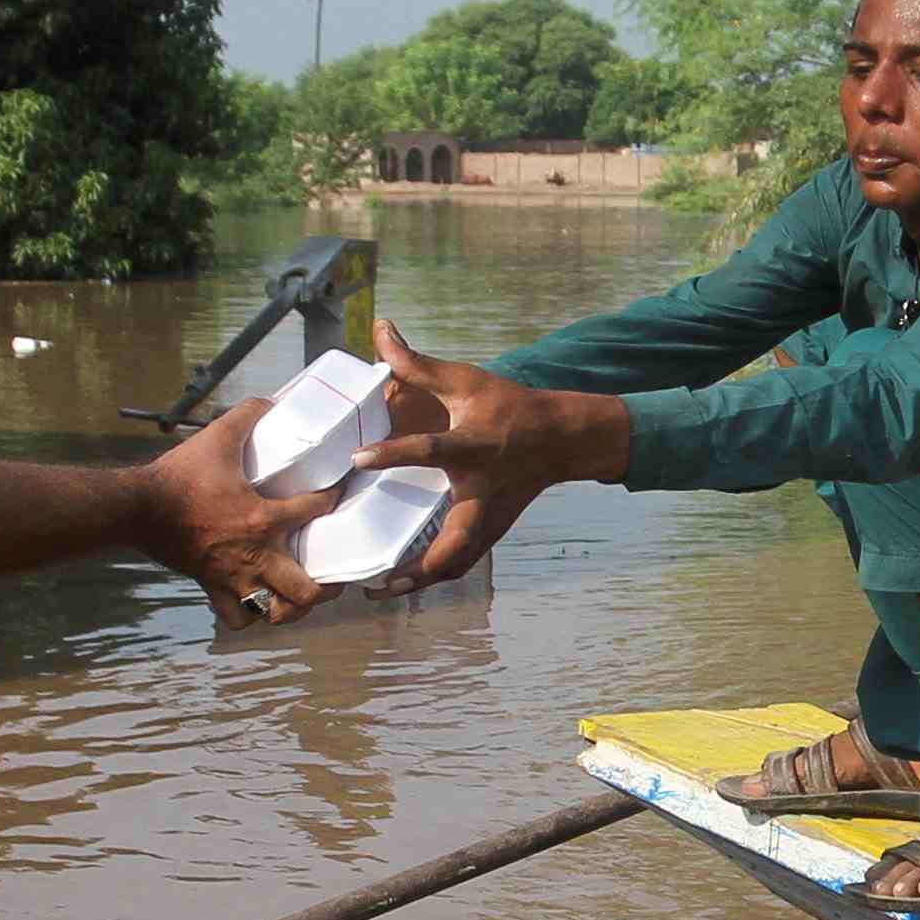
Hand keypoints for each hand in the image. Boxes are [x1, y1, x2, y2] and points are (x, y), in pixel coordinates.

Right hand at [131, 400, 345, 626]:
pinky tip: (259, 600)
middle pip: (307, 590)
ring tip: (302, 594)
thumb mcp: (217, 436)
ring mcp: (234, 577)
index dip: (334, 498)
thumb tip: (271, 400)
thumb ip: (248, 414)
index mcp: (263, 518)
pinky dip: (251, 615)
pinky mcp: (212, 587)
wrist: (136, 507)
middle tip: (335, 571)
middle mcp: (255, 555)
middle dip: (328, 585)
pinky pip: (237, 618)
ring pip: (278, 612)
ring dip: (294, 607)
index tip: (337, 492)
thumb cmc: (179, 474)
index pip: (317, 510)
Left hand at [355, 318, 630, 593]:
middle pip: (453, 542)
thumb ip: (418, 362)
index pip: (431, 451)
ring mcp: (491, 518)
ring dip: (421, 581)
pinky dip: (436, 575)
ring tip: (380, 590)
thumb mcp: (467, 380)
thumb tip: (381, 329)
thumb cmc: (509, 406)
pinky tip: (407, 581)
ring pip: (457, 562)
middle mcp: (482, 491)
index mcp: (473, 447)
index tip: (357, 458)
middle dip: (416, 566)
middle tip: (373, 579)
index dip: (394, 454)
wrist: (561, 438)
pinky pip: (463, 561)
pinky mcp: (493, 531)